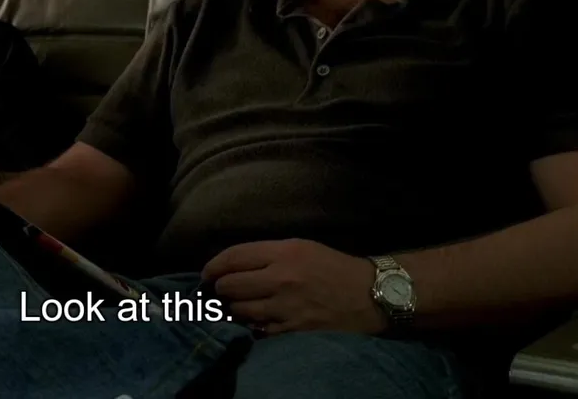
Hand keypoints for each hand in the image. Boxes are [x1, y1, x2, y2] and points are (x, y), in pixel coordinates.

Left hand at [202, 239, 385, 335]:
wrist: (370, 295)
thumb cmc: (334, 268)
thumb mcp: (302, 247)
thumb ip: (267, 254)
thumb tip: (233, 265)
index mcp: (284, 253)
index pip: (234, 257)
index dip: (213, 266)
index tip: (207, 274)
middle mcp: (281, 279)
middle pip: (229, 286)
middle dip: (221, 289)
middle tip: (222, 291)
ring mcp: (286, 307)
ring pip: (240, 310)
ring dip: (234, 309)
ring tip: (239, 306)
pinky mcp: (293, 331)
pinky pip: (258, 330)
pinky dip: (252, 325)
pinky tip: (257, 321)